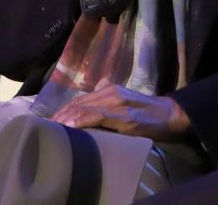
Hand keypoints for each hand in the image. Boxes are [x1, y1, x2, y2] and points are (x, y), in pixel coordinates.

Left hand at [50, 84, 190, 140]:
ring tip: (53, 128)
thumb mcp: (126, 100)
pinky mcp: (123, 117)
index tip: (51, 120)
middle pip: (78, 103)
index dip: (64, 109)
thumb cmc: (148, 111)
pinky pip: (97, 117)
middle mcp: (110, 92)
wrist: (171, 114)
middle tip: (46, 126)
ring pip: (84, 109)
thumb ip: (109, 99)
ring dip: (66, 119)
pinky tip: (71, 127)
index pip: (80, 100)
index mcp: (109, 89)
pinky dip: (82, 121)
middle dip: (60, 115)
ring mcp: (117, 104)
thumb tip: (93, 98)